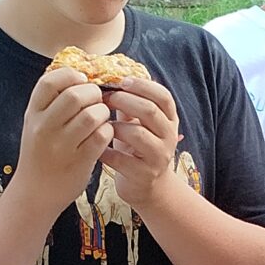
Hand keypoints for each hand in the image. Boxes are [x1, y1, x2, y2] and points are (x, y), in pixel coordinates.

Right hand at [13, 64, 113, 212]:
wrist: (35, 192)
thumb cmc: (41, 153)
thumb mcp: (36, 124)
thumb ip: (52, 102)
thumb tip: (80, 75)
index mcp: (33, 114)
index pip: (49, 82)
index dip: (70, 75)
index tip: (81, 80)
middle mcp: (44, 127)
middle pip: (75, 95)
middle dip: (93, 93)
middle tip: (97, 100)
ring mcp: (61, 146)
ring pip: (92, 115)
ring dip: (103, 112)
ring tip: (101, 118)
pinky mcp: (79, 161)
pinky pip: (101, 136)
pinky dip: (108, 131)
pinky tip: (103, 134)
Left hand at [98, 69, 181, 207]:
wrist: (148, 187)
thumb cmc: (138, 148)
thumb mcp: (139, 123)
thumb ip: (130, 103)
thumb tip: (110, 77)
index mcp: (169, 120)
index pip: (163, 96)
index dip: (143, 85)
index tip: (122, 82)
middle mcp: (169, 137)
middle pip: (150, 111)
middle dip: (124, 100)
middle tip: (105, 98)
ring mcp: (158, 157)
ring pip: (137, 134)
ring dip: (114, 126)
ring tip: (100, 124)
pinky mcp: (144, 175)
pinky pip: (121, 159)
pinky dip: (105, 150)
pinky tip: (95, 146)